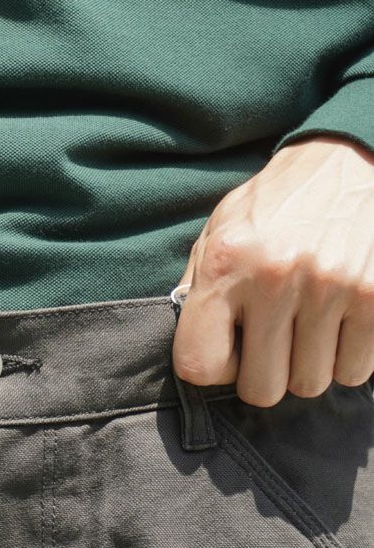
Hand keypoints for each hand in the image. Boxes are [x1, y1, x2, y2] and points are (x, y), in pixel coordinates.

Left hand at [171, 136, 373, 405]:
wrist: (349, 158)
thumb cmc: (277, 205)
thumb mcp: (221, 229)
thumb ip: (198, 287)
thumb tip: (190, 346)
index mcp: (225, 264)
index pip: (199, 366)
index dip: (216, 370)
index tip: (233, 351)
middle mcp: (275, 277)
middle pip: (263, 389)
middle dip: (269, 374)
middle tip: (278, 342)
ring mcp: (330, 286)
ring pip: (313, 384)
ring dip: (313, 365)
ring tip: (312, 325)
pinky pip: (357, 370)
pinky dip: (350, 356)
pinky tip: (342, 322)